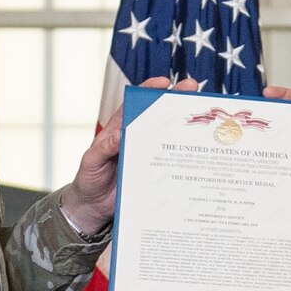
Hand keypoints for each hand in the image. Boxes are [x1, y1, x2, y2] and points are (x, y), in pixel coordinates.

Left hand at [62, 77, 197, 233]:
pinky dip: (184, 156)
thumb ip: (105, 147)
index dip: (149, 90)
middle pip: (157, 116)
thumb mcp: (92, 161)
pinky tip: (198, 150)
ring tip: (202, 114)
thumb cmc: (89, 180)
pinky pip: (170, 162)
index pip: (135, 104)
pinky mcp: (154, 174)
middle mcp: (136, 139)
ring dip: (185, 126)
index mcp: (119, 129)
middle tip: (192, 88)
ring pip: (168, 137)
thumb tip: (121, 134)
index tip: (164, 82)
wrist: (93, 209)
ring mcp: (147, 156)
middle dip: (175, 101)